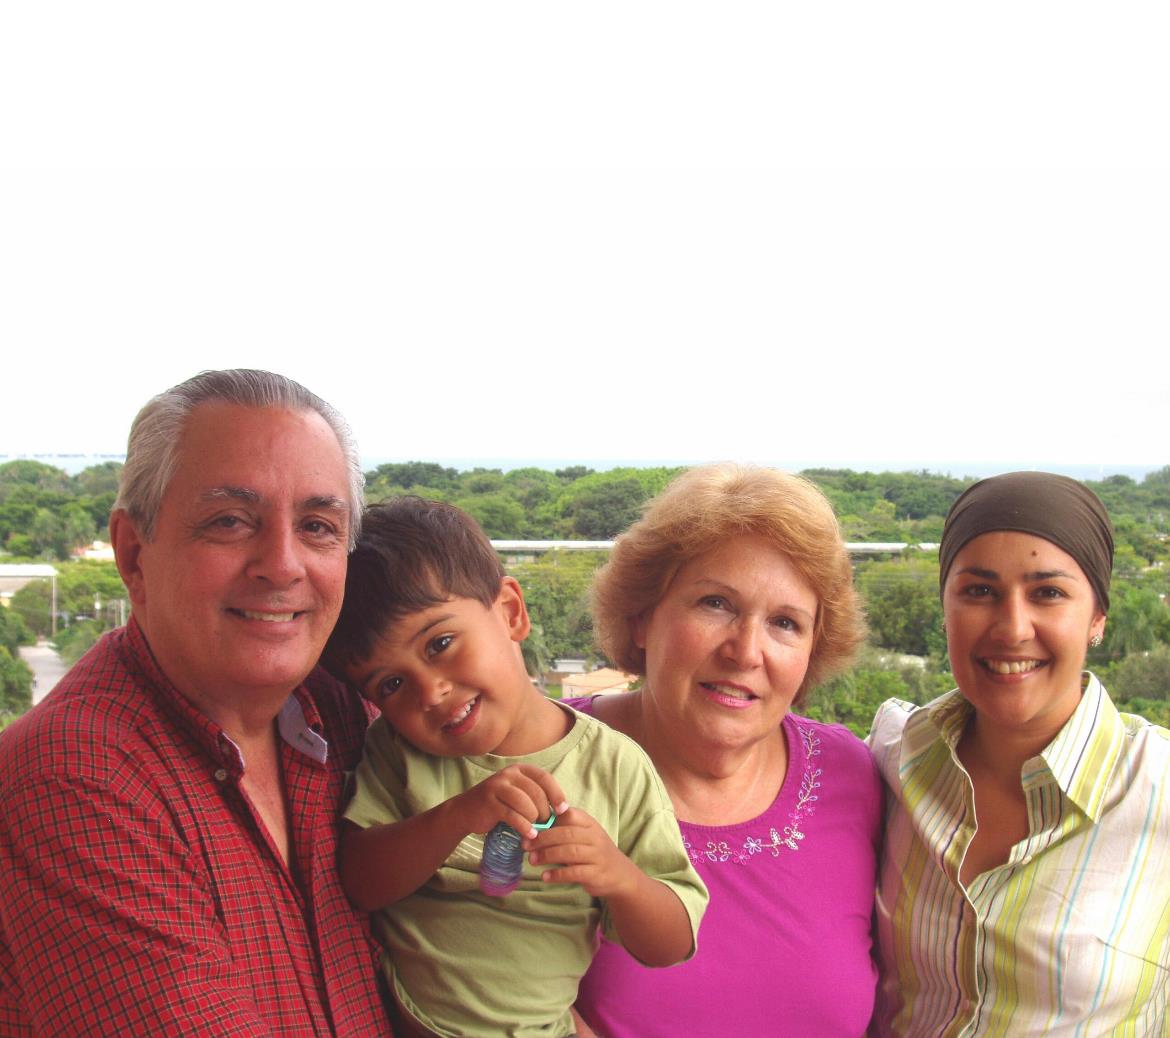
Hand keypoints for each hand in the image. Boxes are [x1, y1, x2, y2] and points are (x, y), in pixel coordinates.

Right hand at [453, 764, 568, 837]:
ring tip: (535, 829)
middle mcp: (509, 774)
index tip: (563, 810)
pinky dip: (524, 827)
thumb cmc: (499, 805)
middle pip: (536, 792)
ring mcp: (497, 786)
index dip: (556, 794)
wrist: (465, 811)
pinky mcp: (489, 802)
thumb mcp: (518, 794)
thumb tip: (562, 810)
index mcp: (519, 769)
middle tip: (544, 824)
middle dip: (544, 812)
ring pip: (526, 804)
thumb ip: (536, 797)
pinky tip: (529, 835)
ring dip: (534, 820)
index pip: (544, 777)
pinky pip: (513, 816)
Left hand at [523, 807, 638, 898]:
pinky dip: (557, 874)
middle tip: (526, 846)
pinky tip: (545, 876)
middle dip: (543, 839)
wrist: (620, 874)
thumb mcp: (584, 836)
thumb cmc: (594, 852)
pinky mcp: (596, 873)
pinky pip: (574, 872)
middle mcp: (594, 836)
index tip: (531, 825)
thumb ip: (565, 830)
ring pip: (569, 852)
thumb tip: (534, 828)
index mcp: (589, 823)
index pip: (570, 814)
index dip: (549, 818)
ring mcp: (596, 855)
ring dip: (547, 856)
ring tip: (532, 860)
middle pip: (566, 833)